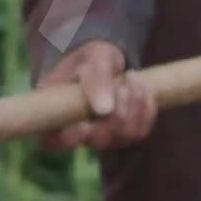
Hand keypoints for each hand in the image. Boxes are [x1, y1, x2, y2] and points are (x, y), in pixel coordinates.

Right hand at [40, 39, 154, 152]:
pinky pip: (141, 130)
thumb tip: (105, 110)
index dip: (72, 136)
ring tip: (132, 77)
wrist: (102, 60)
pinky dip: (147, 107)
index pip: (57, 142)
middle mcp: (78, 135)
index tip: (85, 119)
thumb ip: (95, 79)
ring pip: (125, 137)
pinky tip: (142, 87)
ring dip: (136, 105)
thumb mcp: (91, 58)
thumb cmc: (87, 58)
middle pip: (100, 141)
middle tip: (122, 84)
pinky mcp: (124, 135)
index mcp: (54, 118)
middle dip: (117, 112)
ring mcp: (103, 138)